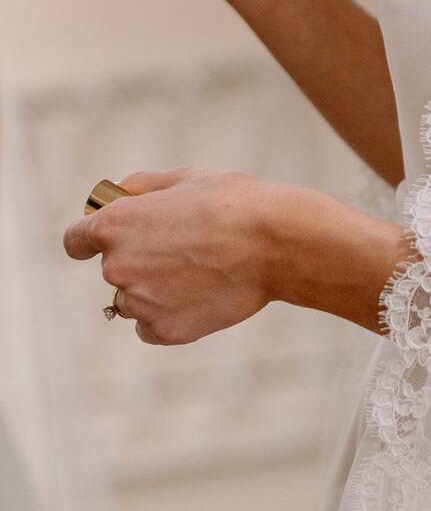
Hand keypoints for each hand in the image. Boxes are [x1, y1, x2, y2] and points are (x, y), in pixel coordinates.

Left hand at [63, 167, 279, 344]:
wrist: (276, 242)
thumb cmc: (233, 204)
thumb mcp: (184, 179)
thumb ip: (141, 186)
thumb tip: (119, 193)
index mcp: (115, 225)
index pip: (75, 241)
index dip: (90, 238)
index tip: (108, 239)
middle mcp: (118, 267)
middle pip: (113, 269)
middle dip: (139, 260)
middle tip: (184, 248)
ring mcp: (140, 303)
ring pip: (133, 300)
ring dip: (154, 290)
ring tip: (199, 273)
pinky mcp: (164, 331)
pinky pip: (150, 327)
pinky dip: (169, 315)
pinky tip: (200, 295)